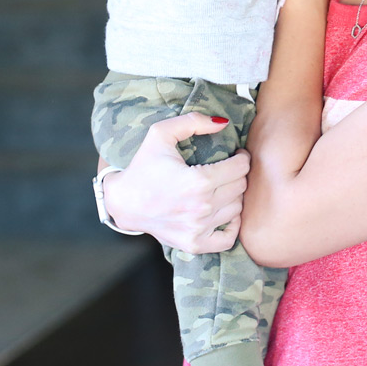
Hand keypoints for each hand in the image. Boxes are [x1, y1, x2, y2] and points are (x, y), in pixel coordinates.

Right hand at [101, 113, 249, 252]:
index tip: (236, 154)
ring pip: (237, 209)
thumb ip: (192, 122)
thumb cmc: (143, 166)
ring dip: (234, 196)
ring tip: (222, 186)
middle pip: (241, 187)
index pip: (241, 167)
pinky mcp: (194, 243)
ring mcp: (198, 228)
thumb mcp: (160, 134)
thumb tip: (223, 123)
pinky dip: (232, 225)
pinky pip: (228, 239)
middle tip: (228, 168)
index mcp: (198, 181)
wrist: (124, 202)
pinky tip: (224, 212)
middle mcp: (202, 207)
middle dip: (238, 174)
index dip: (242, 157)